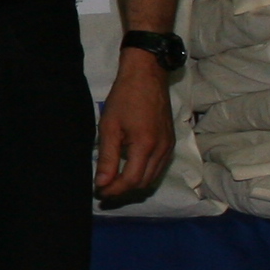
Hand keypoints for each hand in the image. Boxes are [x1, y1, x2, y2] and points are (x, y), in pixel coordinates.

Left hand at [96, 55, 175, 202]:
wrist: (147, 76)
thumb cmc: (124, 98)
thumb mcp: (109, 127)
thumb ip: (107, 158)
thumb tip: (102, 184)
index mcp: (146, 145)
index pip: (131, 180)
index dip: (115, 191)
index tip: (99, 192)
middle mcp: (162, 149)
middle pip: (144, 183)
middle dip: (123, 190)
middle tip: (103, 190)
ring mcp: (169, 146)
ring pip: (153, 177)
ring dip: (134, 184)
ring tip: (112, 183)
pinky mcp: (170, 142)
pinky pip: (158, 167)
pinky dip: (143, 174)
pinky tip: (128, 169)